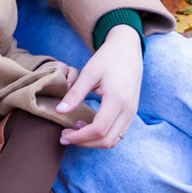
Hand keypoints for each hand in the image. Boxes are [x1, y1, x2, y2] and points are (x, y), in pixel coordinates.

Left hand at [58, 25, 142, 147]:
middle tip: (65, 137)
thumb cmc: (108, 58)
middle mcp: (128, 110)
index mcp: (118, 100)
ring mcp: (132, 112)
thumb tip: (59, 111)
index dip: (79, 137)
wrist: (128, 49)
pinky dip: (103, 136)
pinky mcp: (131, 112)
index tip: (63, 135)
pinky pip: (118, 132)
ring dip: (94, 141)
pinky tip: (87, 125)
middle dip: (85, 143)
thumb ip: (75, 93)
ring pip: (114, 139)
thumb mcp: (89, 73)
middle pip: (107, 140)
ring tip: (75, 132)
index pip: (98, 129)